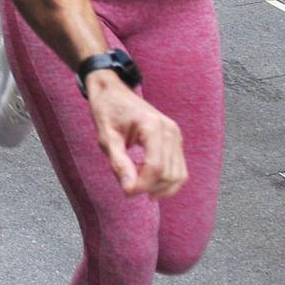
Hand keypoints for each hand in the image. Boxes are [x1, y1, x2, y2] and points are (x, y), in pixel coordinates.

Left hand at [83, 71, 186, 198]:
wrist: (113, 92)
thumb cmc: (107, 111)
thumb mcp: (106, 138)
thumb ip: (119, 163)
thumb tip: (129, 190)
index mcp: (152, 126)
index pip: (156, 167)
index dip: (142, 185)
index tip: (126, 192)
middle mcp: (170, 130)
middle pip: (169, 174)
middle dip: (149, 187)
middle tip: (127, 186)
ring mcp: (176, 135)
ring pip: (178, 175)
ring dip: (159, 186)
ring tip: (136, 179)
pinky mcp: (176, 141)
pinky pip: (179, 169)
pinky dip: (165, 180)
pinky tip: (144, 175)